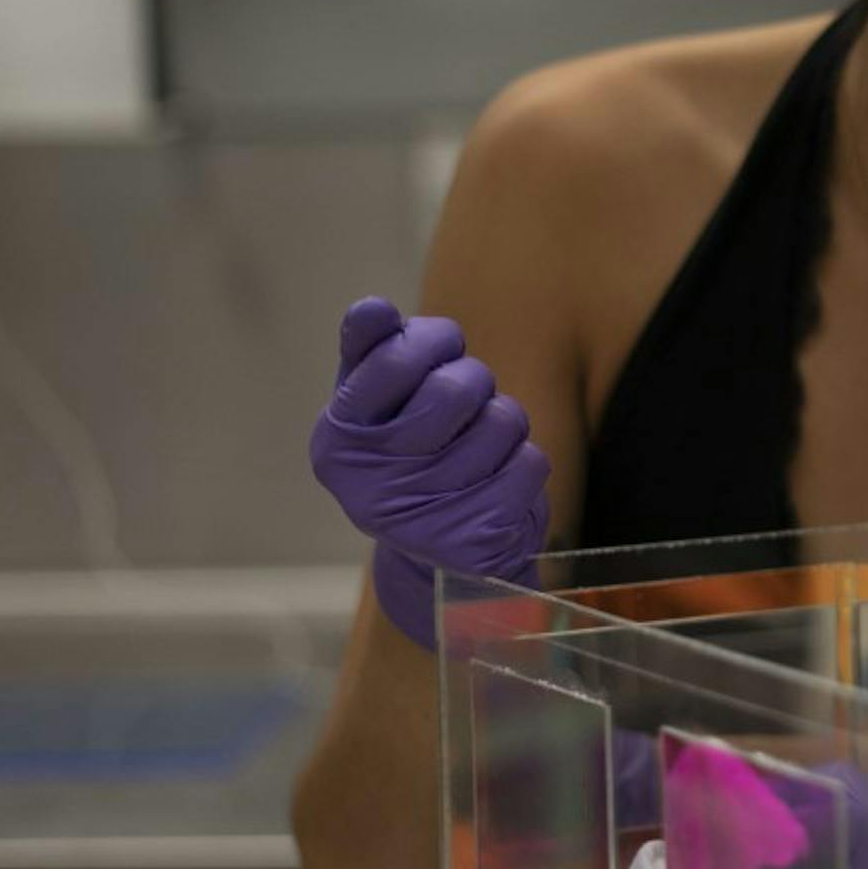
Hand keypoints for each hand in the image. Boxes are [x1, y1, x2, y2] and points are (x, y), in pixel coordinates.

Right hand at [307, 296, 550, 647]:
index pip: (397, 355)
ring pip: (502, 419)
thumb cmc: (408, 458)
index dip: (434, 340)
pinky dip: (522, 463)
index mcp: (338, 440)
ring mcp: (424, 516)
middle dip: (474, 381)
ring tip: (478, 448)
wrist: (440, 559)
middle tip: (463, 403)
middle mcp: (371, 484)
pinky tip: (496, 483)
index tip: (439, 350)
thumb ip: (370, 351)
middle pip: (458, 386)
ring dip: (502, 423)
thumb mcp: (375, 405)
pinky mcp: (477, 539)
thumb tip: (373, 309)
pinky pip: (529, 461)